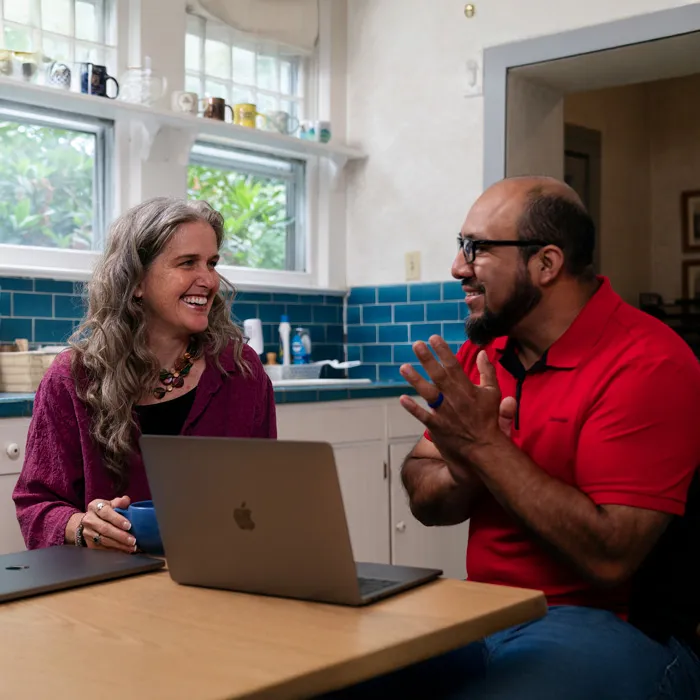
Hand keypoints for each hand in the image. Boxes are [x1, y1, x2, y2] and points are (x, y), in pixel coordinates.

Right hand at [80, 496, 134, 552]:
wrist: (89, 521)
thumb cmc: (104, 511)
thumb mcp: (110, 503)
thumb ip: (119, 502)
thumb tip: (126, 500)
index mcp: (95, 506)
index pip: (106, 512)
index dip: (118, 519)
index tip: (129, 525)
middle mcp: (89, 520)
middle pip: (105, 529)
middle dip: (120, 535)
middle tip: (133, 540)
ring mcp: (88, 533)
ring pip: (104, 540)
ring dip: (119, 545)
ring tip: (131, 547)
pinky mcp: (89, 543)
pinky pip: (103, 548)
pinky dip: (115, 550)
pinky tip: (125, 550)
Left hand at [399, 336, 507, 479]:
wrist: (484, 448)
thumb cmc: (488, 419)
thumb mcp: (492, 393)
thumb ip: (487, 372)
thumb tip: (483, 353)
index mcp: (467, 389)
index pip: (454, 366)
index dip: (443, 351)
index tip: (434, 338)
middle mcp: (454, 398)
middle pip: (438, 375)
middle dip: (427, 359)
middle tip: (416, 345)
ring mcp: (444, 412)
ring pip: (428, 393)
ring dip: (415, 380)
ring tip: (403, 367)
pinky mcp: (437, 426)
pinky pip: (423, 416)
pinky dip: (412, 408)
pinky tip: (402, 398)